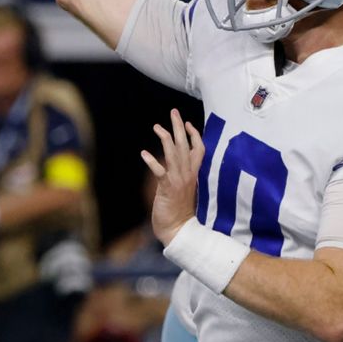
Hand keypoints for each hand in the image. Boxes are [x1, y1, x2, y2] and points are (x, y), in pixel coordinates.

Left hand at [142, 109, 203, 245]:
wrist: (180, 230)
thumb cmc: (182, 212)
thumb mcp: (186, 190)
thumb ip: (183, 176)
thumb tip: (176, 166)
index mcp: (195, 174)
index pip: (198, 149)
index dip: (194, 135)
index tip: (188, 123)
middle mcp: (188, 174)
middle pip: (184, 145)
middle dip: (179, 127)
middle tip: (173, 112)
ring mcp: (179, 180)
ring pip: (173, 154)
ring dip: (165, 138)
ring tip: (157, 127)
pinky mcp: (168, 188)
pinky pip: (160, 171)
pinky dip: (152, 162)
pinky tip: (144, 154)